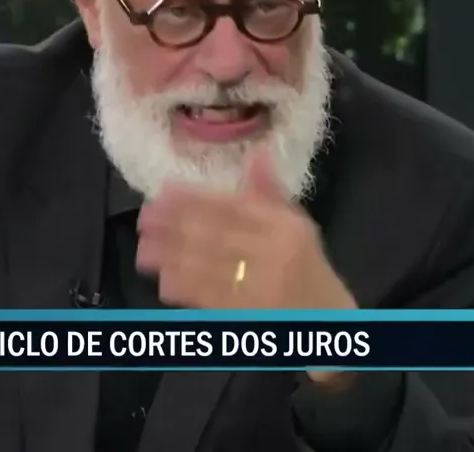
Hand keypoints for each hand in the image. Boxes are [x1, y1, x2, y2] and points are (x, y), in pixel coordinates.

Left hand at [135, 146, 355, 384]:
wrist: (329, 321)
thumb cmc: (310, 268)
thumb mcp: (298, 226)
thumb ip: (270, 194)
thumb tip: (256, 153)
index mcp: (286, 227)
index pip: (233, 208)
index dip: (194, 199)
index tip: (163, 191)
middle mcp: (275, 254)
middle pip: (215, 236)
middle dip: (175, 226)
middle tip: (145, 218)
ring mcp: (261, 287)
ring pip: (208, 268)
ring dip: (172, 258)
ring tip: (144, 249)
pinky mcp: (250, 316)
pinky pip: (212, 300)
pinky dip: (187, 290)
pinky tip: (165, 282)